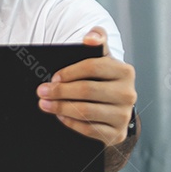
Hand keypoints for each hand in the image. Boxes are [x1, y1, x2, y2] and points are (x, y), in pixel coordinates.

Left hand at [37, 27, 136, 145]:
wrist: (115, 110)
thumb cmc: (103, 81)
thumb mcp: (103, 60)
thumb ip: (98, 40)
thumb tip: (90, 38)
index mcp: (125, 71)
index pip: (93, 67)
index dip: (70, 72)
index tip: (54, 76)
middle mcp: (128, 93)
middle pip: (87, 90)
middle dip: (60, 91)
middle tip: (42, 91)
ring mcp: (123, 115)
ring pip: (86, 111)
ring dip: (61, 107)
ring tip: (45, 104)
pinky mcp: (117, 134)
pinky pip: (89, 129)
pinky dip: (71, 122)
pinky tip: (60, 116)